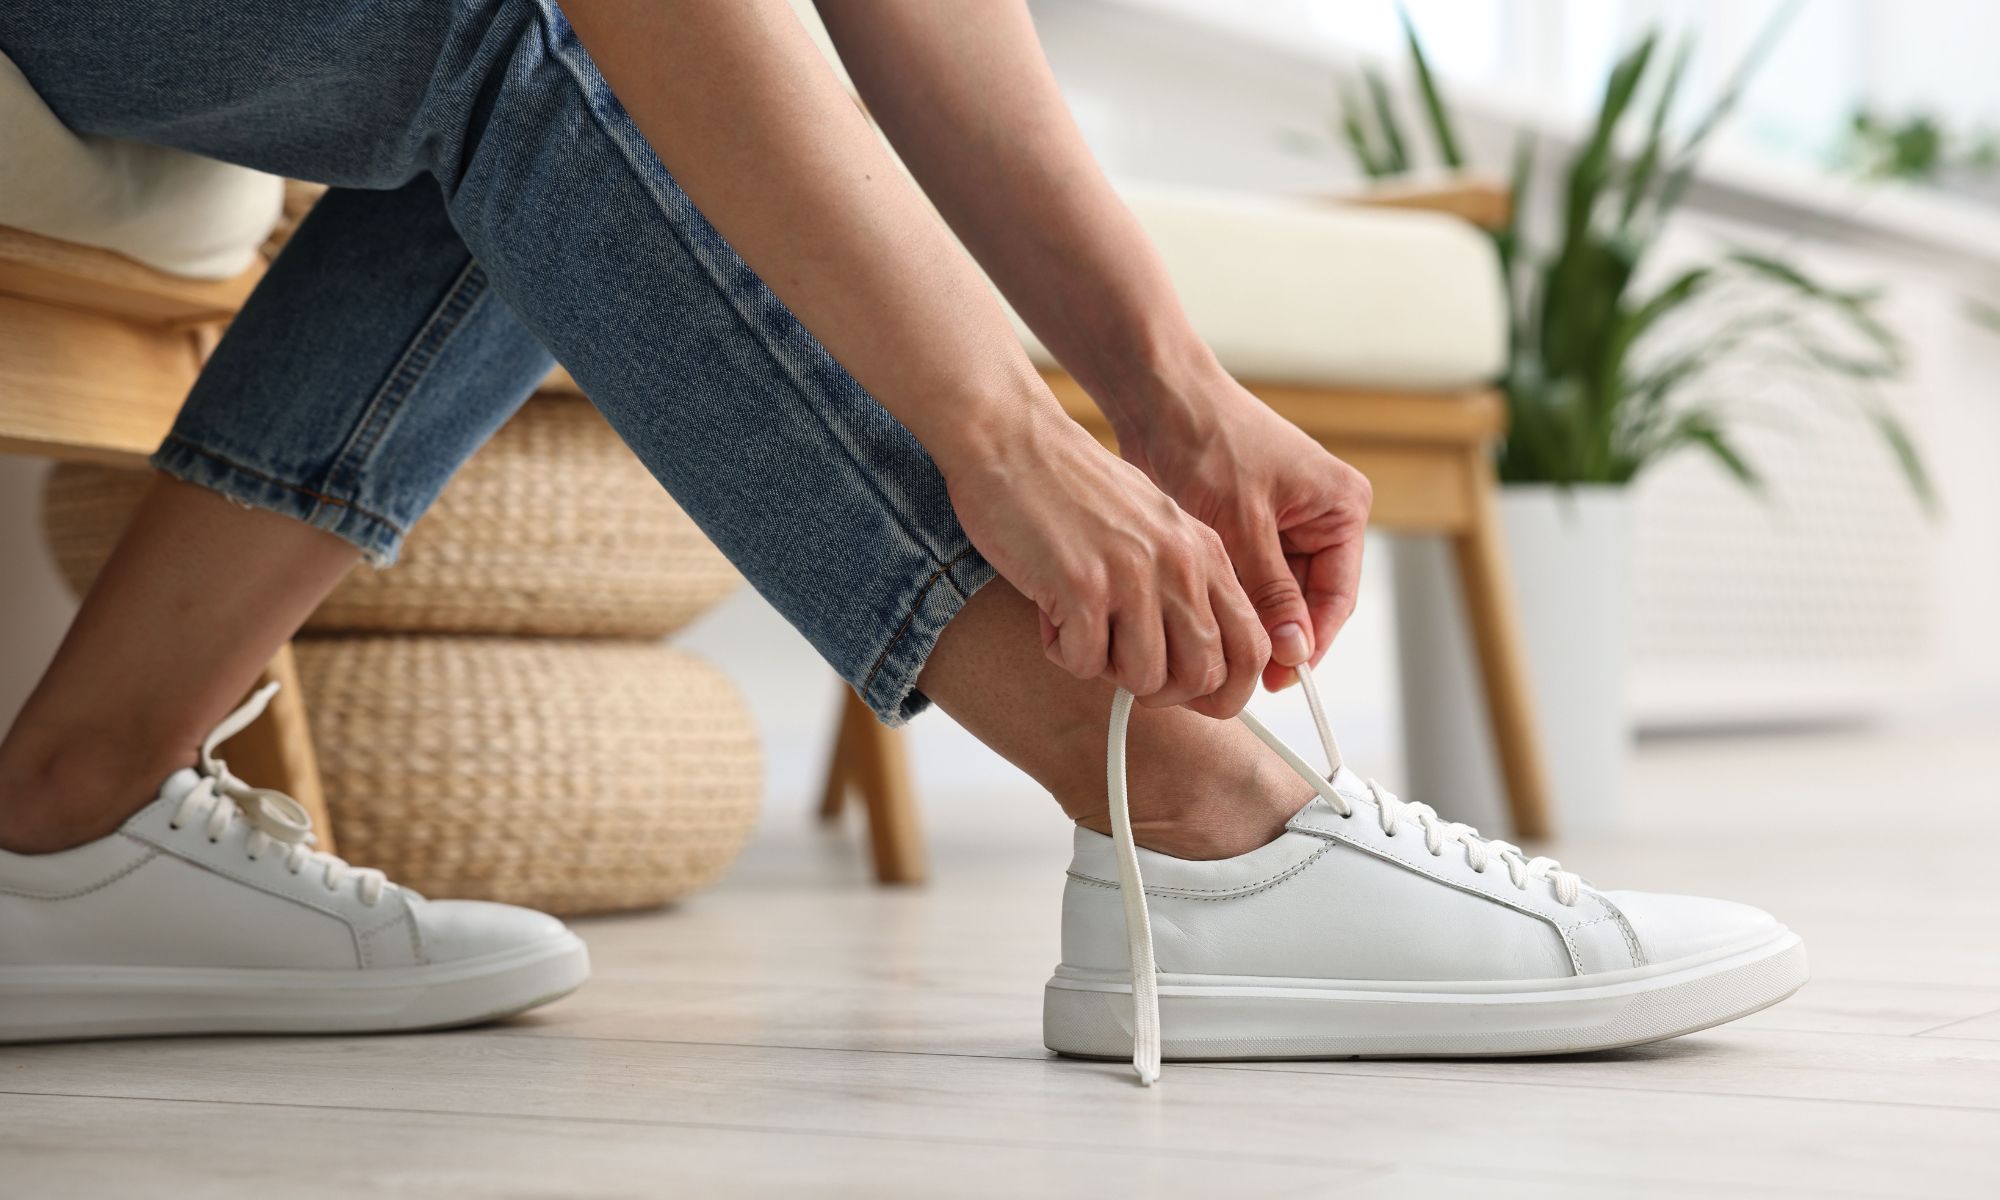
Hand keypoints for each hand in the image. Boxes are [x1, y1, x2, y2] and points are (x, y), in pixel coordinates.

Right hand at [944, 410, 1268, 716]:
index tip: (1185, 690)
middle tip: (1123, 666)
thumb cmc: (1072, 488)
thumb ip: (1184, 584)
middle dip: (1163, 692)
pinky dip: (1063, 652)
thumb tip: (1200, 663)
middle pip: (1205, 677)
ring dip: (1107, 670)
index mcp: (1207, 552)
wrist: (1012, 440)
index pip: (1254, 648)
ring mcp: (1135, 576)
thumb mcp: (1154, 527)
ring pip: (1146, 680)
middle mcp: (1181, 564)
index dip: (1224, 688)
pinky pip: (1086, 664)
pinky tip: (1050, 611)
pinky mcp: (1083, 586)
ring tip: (1082, 626)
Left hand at [1119, 367, 1372, 693]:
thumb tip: (1295, 652)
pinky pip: (1246, 577)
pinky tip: (1201, 612)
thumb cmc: (1207, 442)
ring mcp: (1284, 522)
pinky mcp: (1248, 524)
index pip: (1336, 598)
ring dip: (1245, 616)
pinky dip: (1226, 595)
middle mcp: (1320, 516)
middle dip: (1272, 632)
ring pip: (1272, 594)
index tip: (1277, 679)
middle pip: (1305, 601)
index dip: (1308, 644)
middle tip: (1236, 669)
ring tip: (1213, 638)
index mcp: (1341, 507)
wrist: (1158, 398)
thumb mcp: (1242, 525)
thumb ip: (1271, 592)